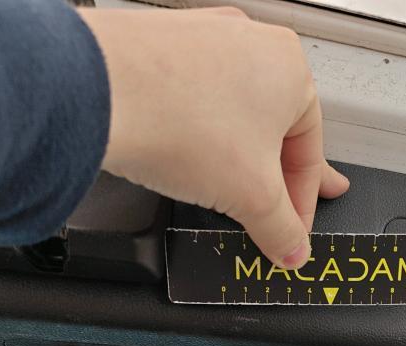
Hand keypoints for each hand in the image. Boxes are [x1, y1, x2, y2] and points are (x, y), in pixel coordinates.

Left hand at [79, 7, 348, 268]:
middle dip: (276, 178)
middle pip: (274, 130)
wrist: (96, 91)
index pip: (309, 153)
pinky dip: (196, 133)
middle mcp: (250, 42)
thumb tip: (291, 246)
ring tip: (225, 188)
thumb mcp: (252, 197)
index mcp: (290, 68)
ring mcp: (202, 39)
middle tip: (280, 208)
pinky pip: (191, 100)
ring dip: (235, 156)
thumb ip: (282, 229)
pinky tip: (184, 156)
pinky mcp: (159, 47)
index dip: (302, 205)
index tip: (290, 232)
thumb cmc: (178, 118)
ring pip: (232, 113)